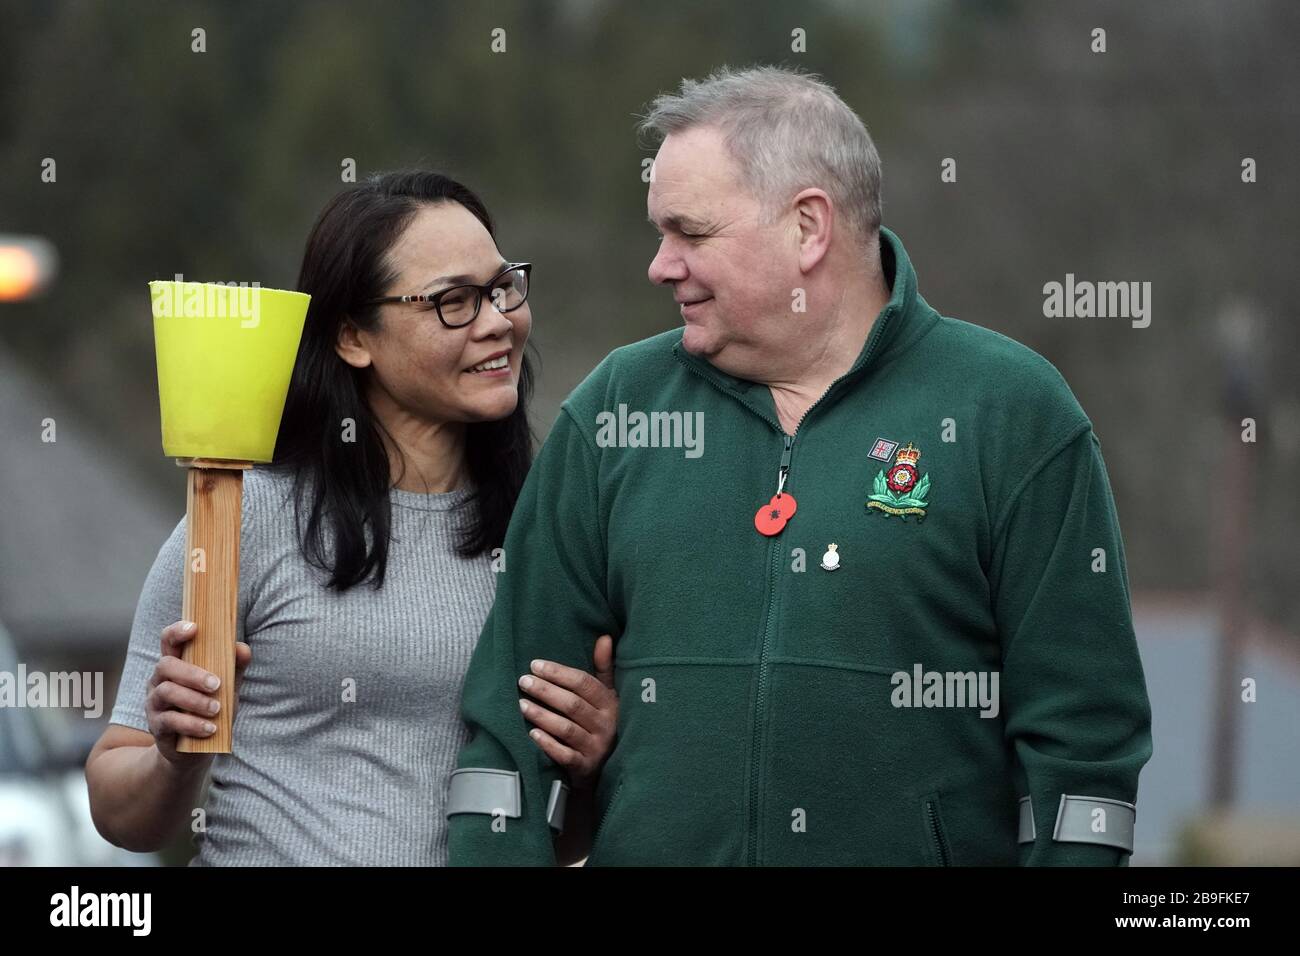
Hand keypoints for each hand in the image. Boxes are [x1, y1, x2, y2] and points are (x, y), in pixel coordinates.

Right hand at [145, 620, 250, 766]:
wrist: (195, 751)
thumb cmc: (211, 710)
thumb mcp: (226, 688)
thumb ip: (234, 668)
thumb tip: (242, 648)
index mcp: (176, 665)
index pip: (168, 641)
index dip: (177, 631)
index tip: (195, 628)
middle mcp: (159, 680)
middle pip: (165, 665)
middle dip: (192, 673)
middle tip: (217, 685)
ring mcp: (155, 703)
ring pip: (166, 692)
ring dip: (194, 700)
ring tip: (217, 710)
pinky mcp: (157, 726)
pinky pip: (169, 721)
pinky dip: (192, 724)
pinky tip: (210, 729)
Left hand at [518, 634, 616, 788]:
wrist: (608, 768)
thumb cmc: (603, 723)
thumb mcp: (609, 696)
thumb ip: (604, 668)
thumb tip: (604, 637)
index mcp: (611, 704)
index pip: (585, 684)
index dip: (560, 673)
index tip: (535, 665)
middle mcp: (606, 725)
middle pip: (573, 704)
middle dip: (546, 691)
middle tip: (523, 681)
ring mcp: (596, 748)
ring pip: (567, 729)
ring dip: (542, 715)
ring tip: (522, 704)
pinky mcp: (585, 768)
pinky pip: (565, 755)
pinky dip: (548, 744)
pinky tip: (531, 734)